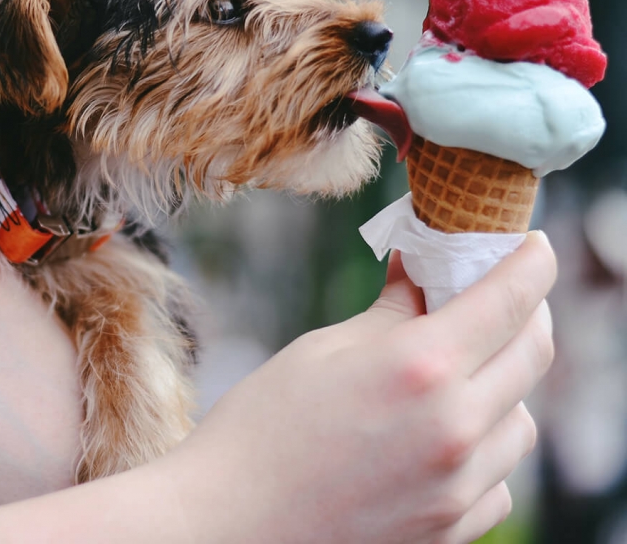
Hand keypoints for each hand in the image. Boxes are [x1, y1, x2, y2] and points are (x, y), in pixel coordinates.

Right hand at [165, 234, 555, 543]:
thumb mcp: (321, 351)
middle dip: (525, 314)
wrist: (227, 522)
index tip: (533, 246)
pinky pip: (497, 480)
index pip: (509, 299)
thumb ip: (389, 312)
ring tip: (457, 376)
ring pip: (521, 421)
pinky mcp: (449, 529)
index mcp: (420, 367)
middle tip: (498, 298)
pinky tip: (439, 438)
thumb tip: (421, 270)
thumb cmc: (260, 429)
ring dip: (503, 386)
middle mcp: (455, 428)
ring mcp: (457, 487)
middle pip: (533, 355)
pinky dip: (483, 450)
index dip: (531, 262)